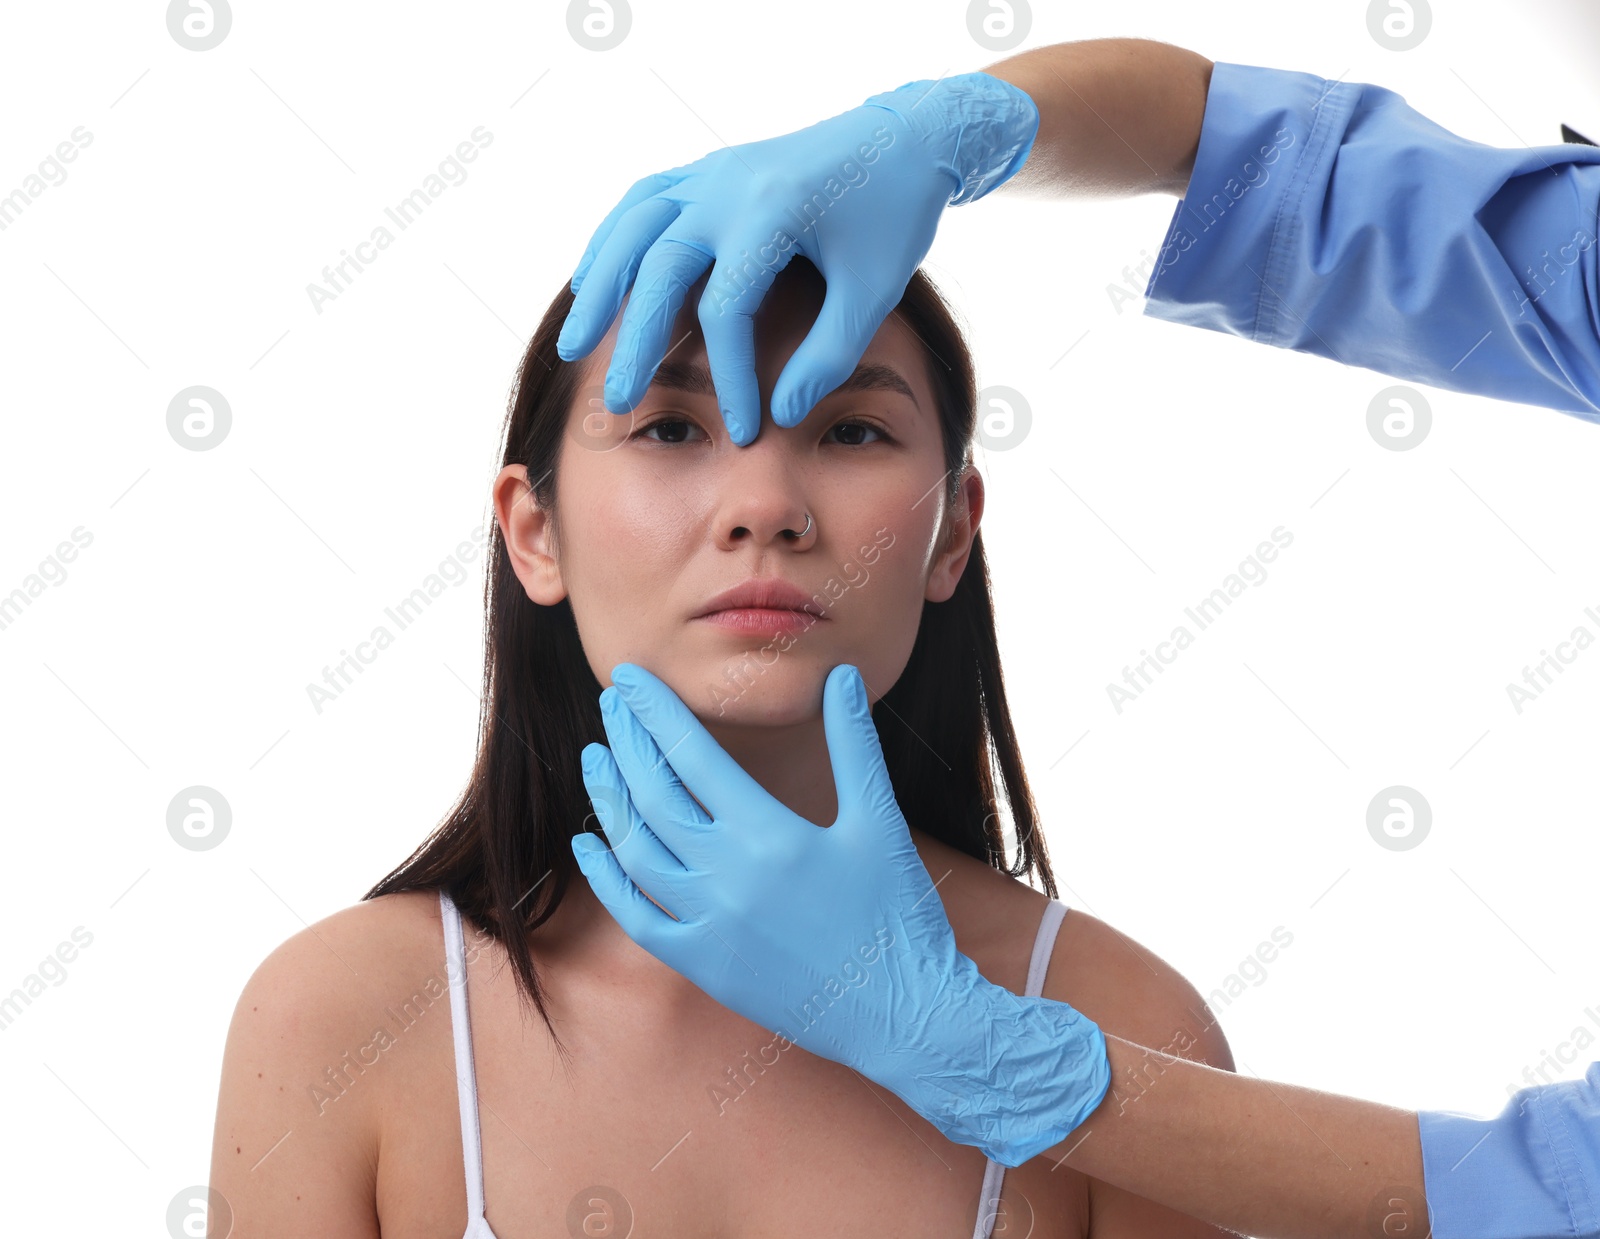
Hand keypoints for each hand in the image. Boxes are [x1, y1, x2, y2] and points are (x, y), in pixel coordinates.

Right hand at [555, 72, 1038, 445]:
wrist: (903, 137)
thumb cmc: (894, 213)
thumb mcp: (874, 291)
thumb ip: (830, 356)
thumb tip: (782, 415)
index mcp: (773, 210)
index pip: (729, 308)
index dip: (731, 376)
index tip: (745, 428)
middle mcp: (729, 183)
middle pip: (659, 268)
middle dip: (635, 341)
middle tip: (615, 401)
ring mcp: (712, 170)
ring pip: (634, 228)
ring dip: (600, 286)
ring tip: (576, 343)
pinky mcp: (708, 169)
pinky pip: (643, 202)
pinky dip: (613, 242)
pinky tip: (594, 281)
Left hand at [571, 660, 1110, 1165]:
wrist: (904, 1014)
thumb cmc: (898, 914)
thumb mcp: (880, 821)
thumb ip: (854, 744)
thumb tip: (841, 675)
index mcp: (769, 833)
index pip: (691, 755)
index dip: (654, 711)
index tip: (630, 678)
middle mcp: (727, 877)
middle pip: (654, 795)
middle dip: (627, 742)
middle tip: (612, 704)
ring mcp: (709, 925)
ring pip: (635, 850)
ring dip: (609, 799)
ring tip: (595, 759)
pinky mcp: (703, 966)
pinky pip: (637, 918)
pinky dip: (607, 879)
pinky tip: (590, 846)